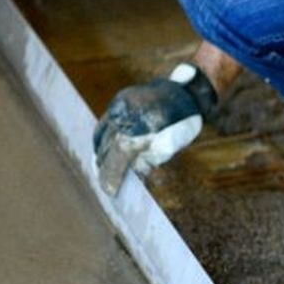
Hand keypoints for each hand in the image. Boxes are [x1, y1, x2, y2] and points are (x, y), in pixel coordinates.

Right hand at [93, 63, 216, 191]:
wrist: (183, 91)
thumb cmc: (181, 123)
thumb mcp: (170, 145)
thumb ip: (148, 160)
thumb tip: (131, 174)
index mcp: (140, 126)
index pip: (119, 155)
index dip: (111, 175)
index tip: (110, 191)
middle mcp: (125, 115)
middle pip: (107, 148)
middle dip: (104, 170)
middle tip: (106, 187)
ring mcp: (119, 106)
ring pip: (101, 137)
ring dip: (100, 156)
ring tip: (102, 172)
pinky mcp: (117, 102)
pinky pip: (103, 124)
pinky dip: (100, 140)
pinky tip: (102, 152)